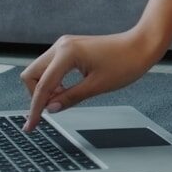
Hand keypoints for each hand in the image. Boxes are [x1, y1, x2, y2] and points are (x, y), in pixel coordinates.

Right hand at [21, 27, 162, 130]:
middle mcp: (61, 46)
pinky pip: (52, 67)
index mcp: (66, 53)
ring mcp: (65, 45)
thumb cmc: (125, 63)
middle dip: (37, 94)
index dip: (35, 109)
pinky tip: (67, 91)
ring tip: (65, 99)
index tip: (30, 127)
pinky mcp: (70, 48)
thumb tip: (50, 109)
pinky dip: (54, 81)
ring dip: (46, 88)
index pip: (42, 86)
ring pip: (40, 70)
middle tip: (53, 110)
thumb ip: (70, 98)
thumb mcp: (97, 86)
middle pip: (32, 74)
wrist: (141, 46)